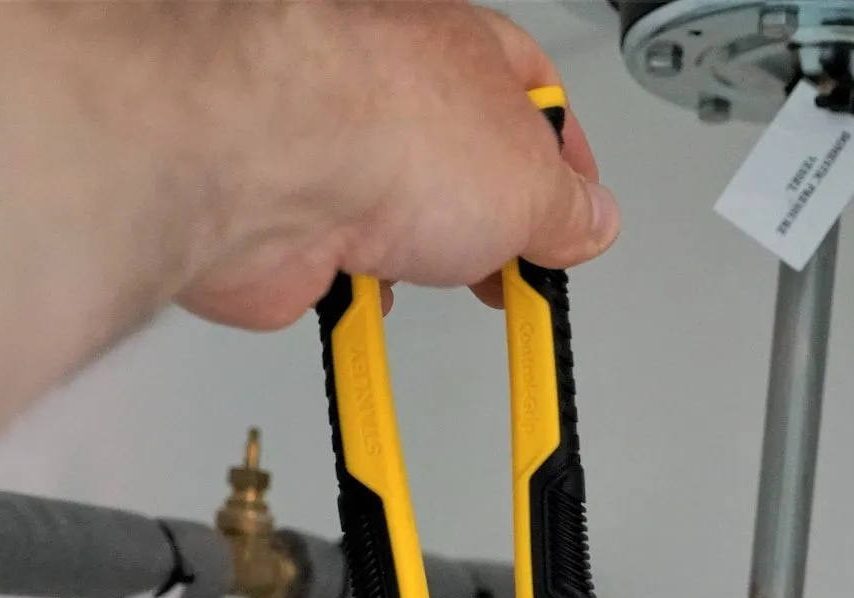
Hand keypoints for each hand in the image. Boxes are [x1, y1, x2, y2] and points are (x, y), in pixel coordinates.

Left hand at [178, 4, 617, 330]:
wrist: (265, 160)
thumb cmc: (383, 124)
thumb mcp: (532, 182)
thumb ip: (568, 209)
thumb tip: (589, 223)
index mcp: (458, 48)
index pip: (529, 92)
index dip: (562, 159)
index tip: (578, 213)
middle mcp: (388, 90)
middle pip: (458, 161)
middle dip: (490, 221)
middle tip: (518, 266)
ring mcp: (333, 154)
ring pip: (392, 213)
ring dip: (420, 255)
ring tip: (443, 275)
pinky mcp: (289, 220)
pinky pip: (334, 264)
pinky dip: (359, 289)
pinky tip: (375, 293)